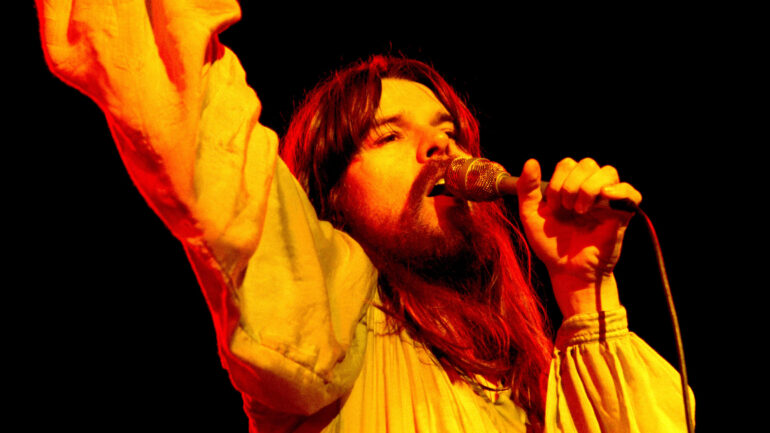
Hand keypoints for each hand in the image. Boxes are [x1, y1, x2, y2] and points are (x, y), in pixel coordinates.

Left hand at [516, 158, 641, 317]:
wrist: (566, 270)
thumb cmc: (550, 245)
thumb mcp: (530, 215)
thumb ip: (527, 188)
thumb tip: (531, 161)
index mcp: (569, 187)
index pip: (569, 163)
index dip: (558, 180)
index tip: (553, 205)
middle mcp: (589, 190)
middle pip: (588, 163)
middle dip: (571, 184)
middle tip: (566, 209)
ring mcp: (607, 201)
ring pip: (608, 172)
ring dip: (588, 188)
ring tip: (580, 211)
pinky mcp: (622, 214)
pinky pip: (632, 192)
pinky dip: (620, 190)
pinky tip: (605, 198)